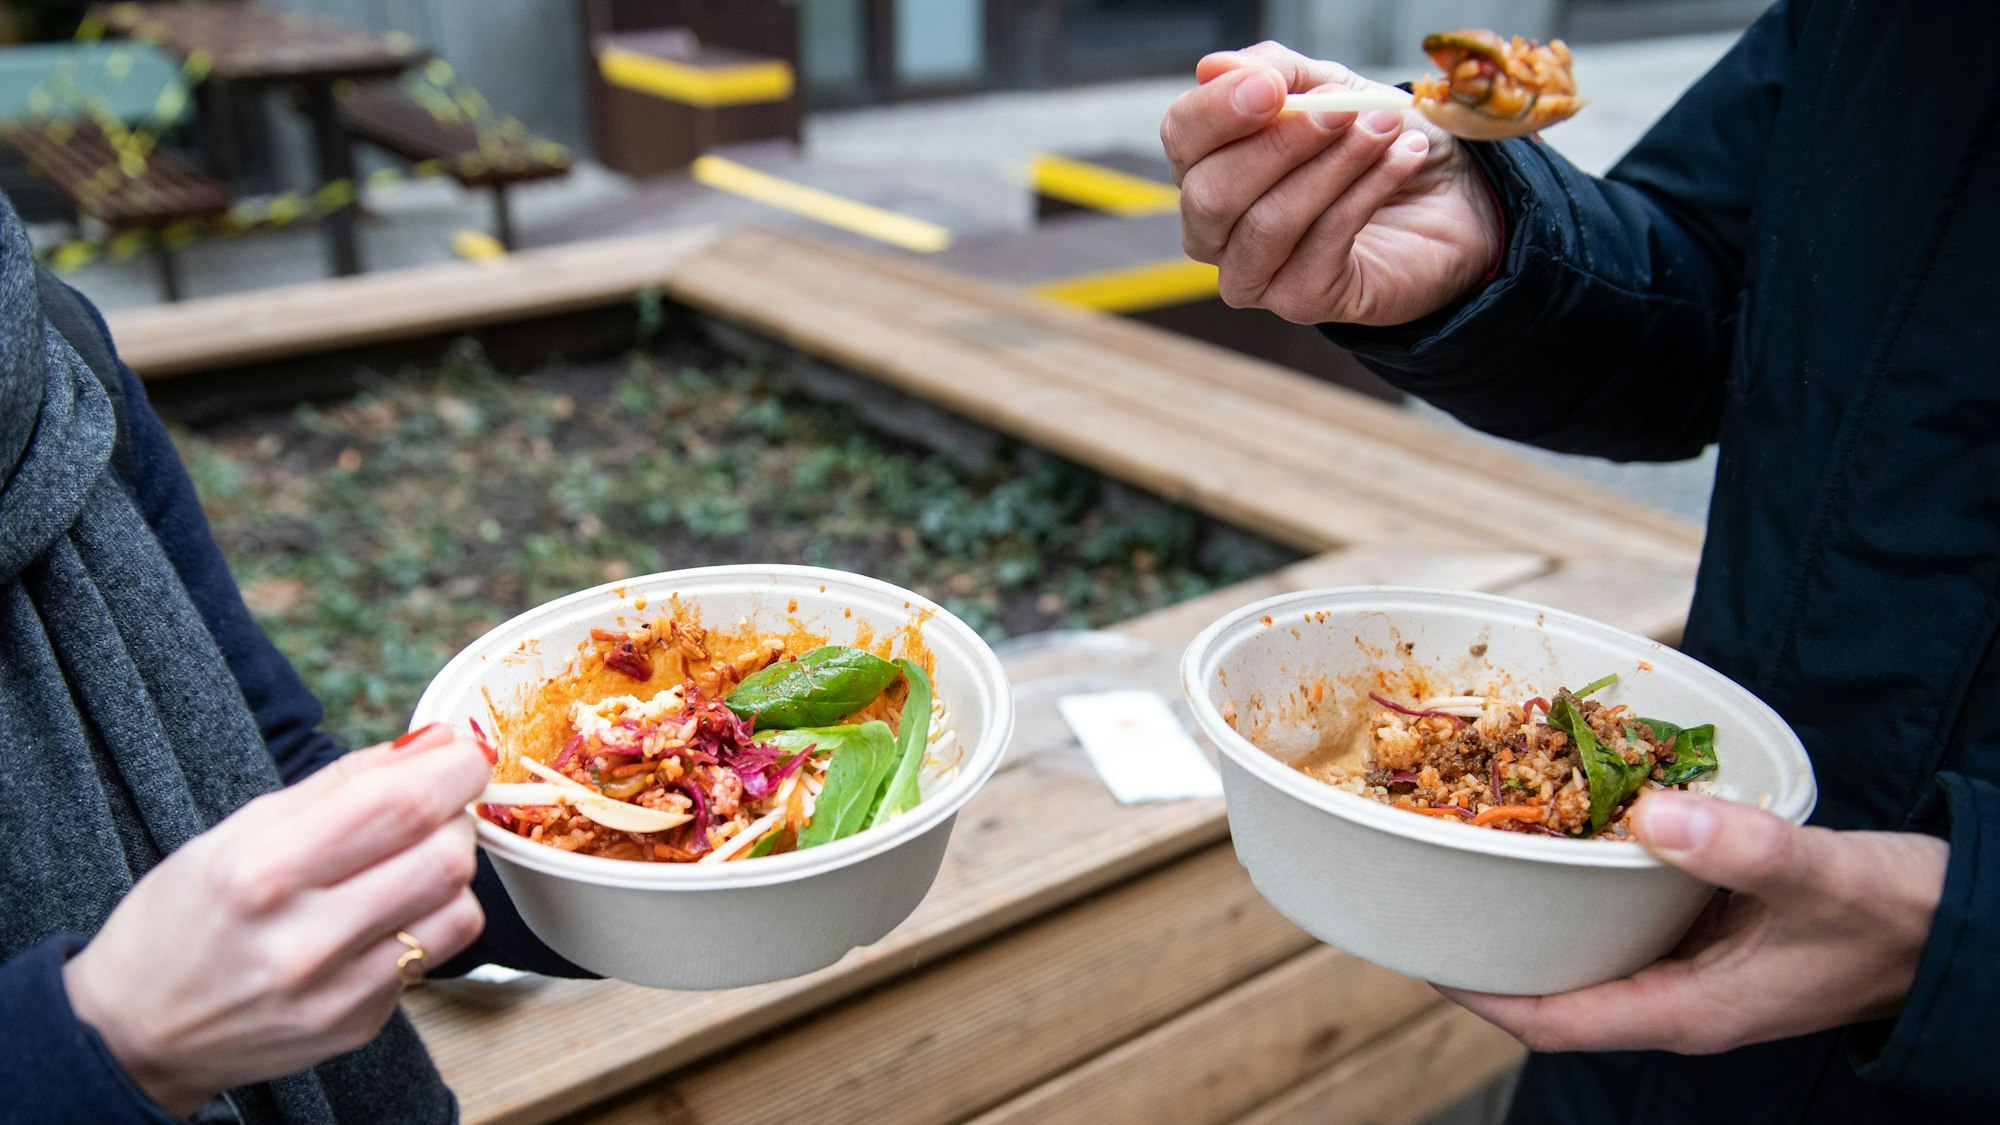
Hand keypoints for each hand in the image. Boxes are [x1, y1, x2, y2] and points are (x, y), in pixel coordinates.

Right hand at [62, 724, 490, 1115]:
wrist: (138, 1029)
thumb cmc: (184, 916)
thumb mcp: (241, 829)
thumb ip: (345, 781)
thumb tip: (437, 742)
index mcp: (262, 871)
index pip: (402, 806)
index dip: (457, 769)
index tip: (467, 752)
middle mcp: (303, 938)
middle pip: (445, 857)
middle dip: (456, 815)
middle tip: (432, 806)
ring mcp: (335, 992)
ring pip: (459, 908)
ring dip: (450, 869)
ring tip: (408, 858)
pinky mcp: (359, 1024)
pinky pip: (435, 955)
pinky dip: (428, 919)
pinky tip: (384, 912)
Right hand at [1161, 41, 1501, 326]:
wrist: (1447, 198)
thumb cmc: (1373, 142)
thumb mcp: (1331, 88)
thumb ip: (1276, 73)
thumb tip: (1213, 67)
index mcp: (1207, 165)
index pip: (1182, 137)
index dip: (1218, 111)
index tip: (1274, 87)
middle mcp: (1214, 228)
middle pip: (1210, 194)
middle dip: (1281, 145)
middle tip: (1344, 109)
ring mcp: (1252, 272)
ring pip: (1266, 224)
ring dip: (1333, 167)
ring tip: (1385, 127)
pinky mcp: (1300, 301)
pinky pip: (1322, 245)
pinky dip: (1367, 192)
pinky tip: (1403, 157)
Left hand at [1438, 790, 1948, 1054]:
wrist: (1962, 924)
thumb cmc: (1899, 916)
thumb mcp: (1824, 878)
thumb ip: (1745, 850)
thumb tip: (1654, 813)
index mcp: (1687, 1010)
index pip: (1555, 1021)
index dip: (1483, 993)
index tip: (1424, 951)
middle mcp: (1676, 996)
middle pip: (1556, 984)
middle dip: (1493, 943)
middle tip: (1434, 881)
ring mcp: (1691, 966)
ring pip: (1589, 945)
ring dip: (1538, 903)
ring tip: (1478, 844)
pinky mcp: (1707, 932)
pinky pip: (1629, 912)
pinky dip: (1593, 873)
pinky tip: (1570, 821)